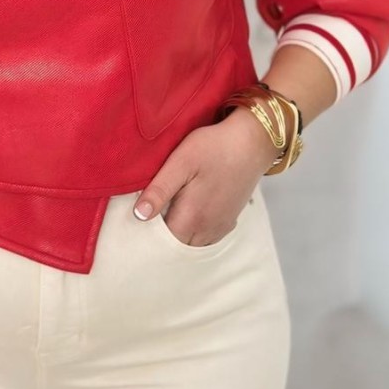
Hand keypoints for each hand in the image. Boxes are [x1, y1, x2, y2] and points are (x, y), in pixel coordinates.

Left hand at [133, 107, 277, 244]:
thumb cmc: (214, 147)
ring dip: (178, 236)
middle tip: (148, 216)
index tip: (137, 222)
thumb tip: (139, 215)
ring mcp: (220, 227)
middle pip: (176, 246)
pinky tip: (188, 214)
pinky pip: (206, 238)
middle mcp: (207, 229)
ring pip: (192, 244)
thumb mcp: (181, 162)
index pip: (161, 241)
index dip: (146, 234)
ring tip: (165, 215)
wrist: (252, 142)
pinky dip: (194, 233)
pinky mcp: (229, 220)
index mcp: (192, 217)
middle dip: (161, 237)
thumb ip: (160, 190)